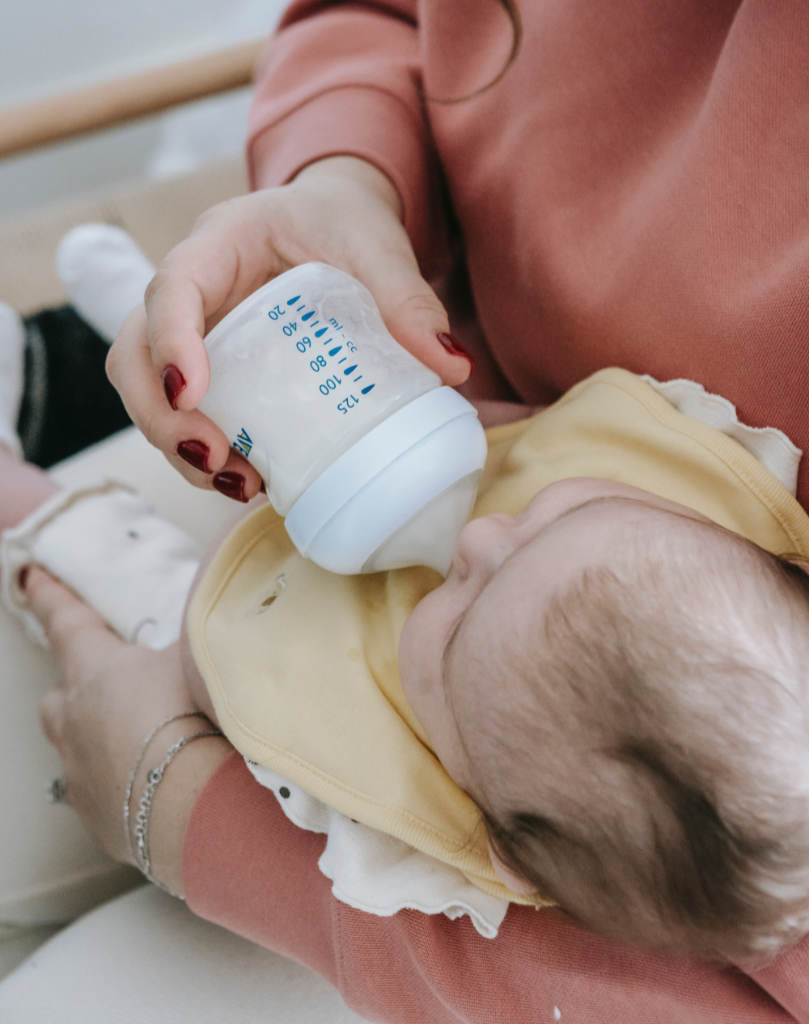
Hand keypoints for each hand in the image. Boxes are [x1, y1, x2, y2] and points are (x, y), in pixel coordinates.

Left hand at [25, 567, 231, 892]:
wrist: (195, 805)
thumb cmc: (196, 717)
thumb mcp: (201, 655)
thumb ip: (197, 633)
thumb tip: (211, 611)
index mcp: (97, 670)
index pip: (66, 621)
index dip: (50, 596)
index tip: (30, 574)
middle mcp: (76, 720)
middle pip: (58, 696)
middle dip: (76, 687)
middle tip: (110, 684)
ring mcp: (81, 774)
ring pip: (76, 748)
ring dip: (99, 738)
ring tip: (144, 740)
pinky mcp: (99, 819)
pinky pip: (104, 794)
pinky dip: (125, 785)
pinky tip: (162, 785)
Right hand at [106, 156, 471, 499]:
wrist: (334, 225)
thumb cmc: (345, 224)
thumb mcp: (377, 247)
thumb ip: (409, 299)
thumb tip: (452, 367)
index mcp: (219, 243)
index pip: (171, 288)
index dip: (169, 342)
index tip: (193, 394)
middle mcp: (191, 290)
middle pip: (133, 354)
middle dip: (160, 416)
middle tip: (215, 459)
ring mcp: (194, 333)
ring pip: (148, 392)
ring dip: (178, 446)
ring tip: (239, 482)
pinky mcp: (211, 368)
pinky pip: (185, 413)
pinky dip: (204, 452)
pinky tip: (249, 479)